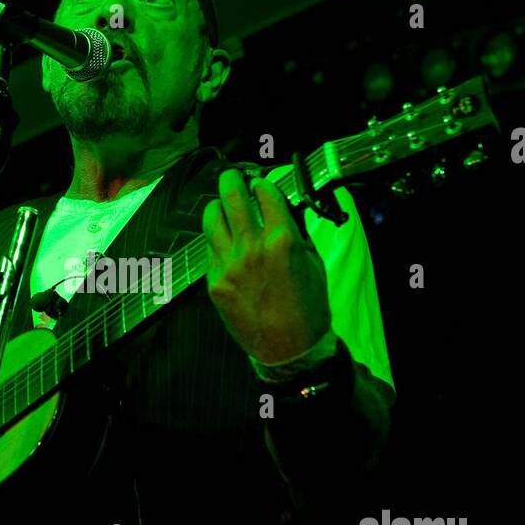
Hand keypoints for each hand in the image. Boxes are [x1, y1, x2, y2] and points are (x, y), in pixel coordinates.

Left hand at [202, 168, 331, 364]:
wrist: (289, 348)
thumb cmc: (309, 306)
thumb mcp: (314, 263)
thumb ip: (297, 232)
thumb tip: (284, 208)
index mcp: (283, 239)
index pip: (265, 193)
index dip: (261, 183)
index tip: (259, 181)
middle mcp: (252, 247)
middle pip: (232, 196)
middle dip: (231, 179)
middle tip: (232, 176)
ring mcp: (229, 265)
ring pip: (211, 219)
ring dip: (217, 207)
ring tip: (222, 206)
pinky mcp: (214, 282)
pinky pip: (210, 250)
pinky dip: (217, 241)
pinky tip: (225, 243)